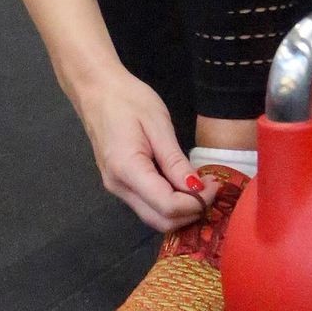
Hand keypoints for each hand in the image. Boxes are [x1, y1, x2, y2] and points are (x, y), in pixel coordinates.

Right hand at [77, 68, 216, 234]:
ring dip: (181, 210)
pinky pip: (147, 205)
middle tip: (211, 189)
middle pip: (160, 221)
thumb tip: (196, 189)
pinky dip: (169, 203)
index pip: (167, 206)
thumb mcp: (158, 125)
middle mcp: (119, 186)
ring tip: (199, 186)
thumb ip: (176, 161)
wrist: (96, 90)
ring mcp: (116, 188)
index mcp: (127, 170)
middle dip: (190, 212)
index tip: (215, 185)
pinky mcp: (119, 184)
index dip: (196, 203)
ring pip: (153, 217)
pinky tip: (182, 184)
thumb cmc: (128, 100)